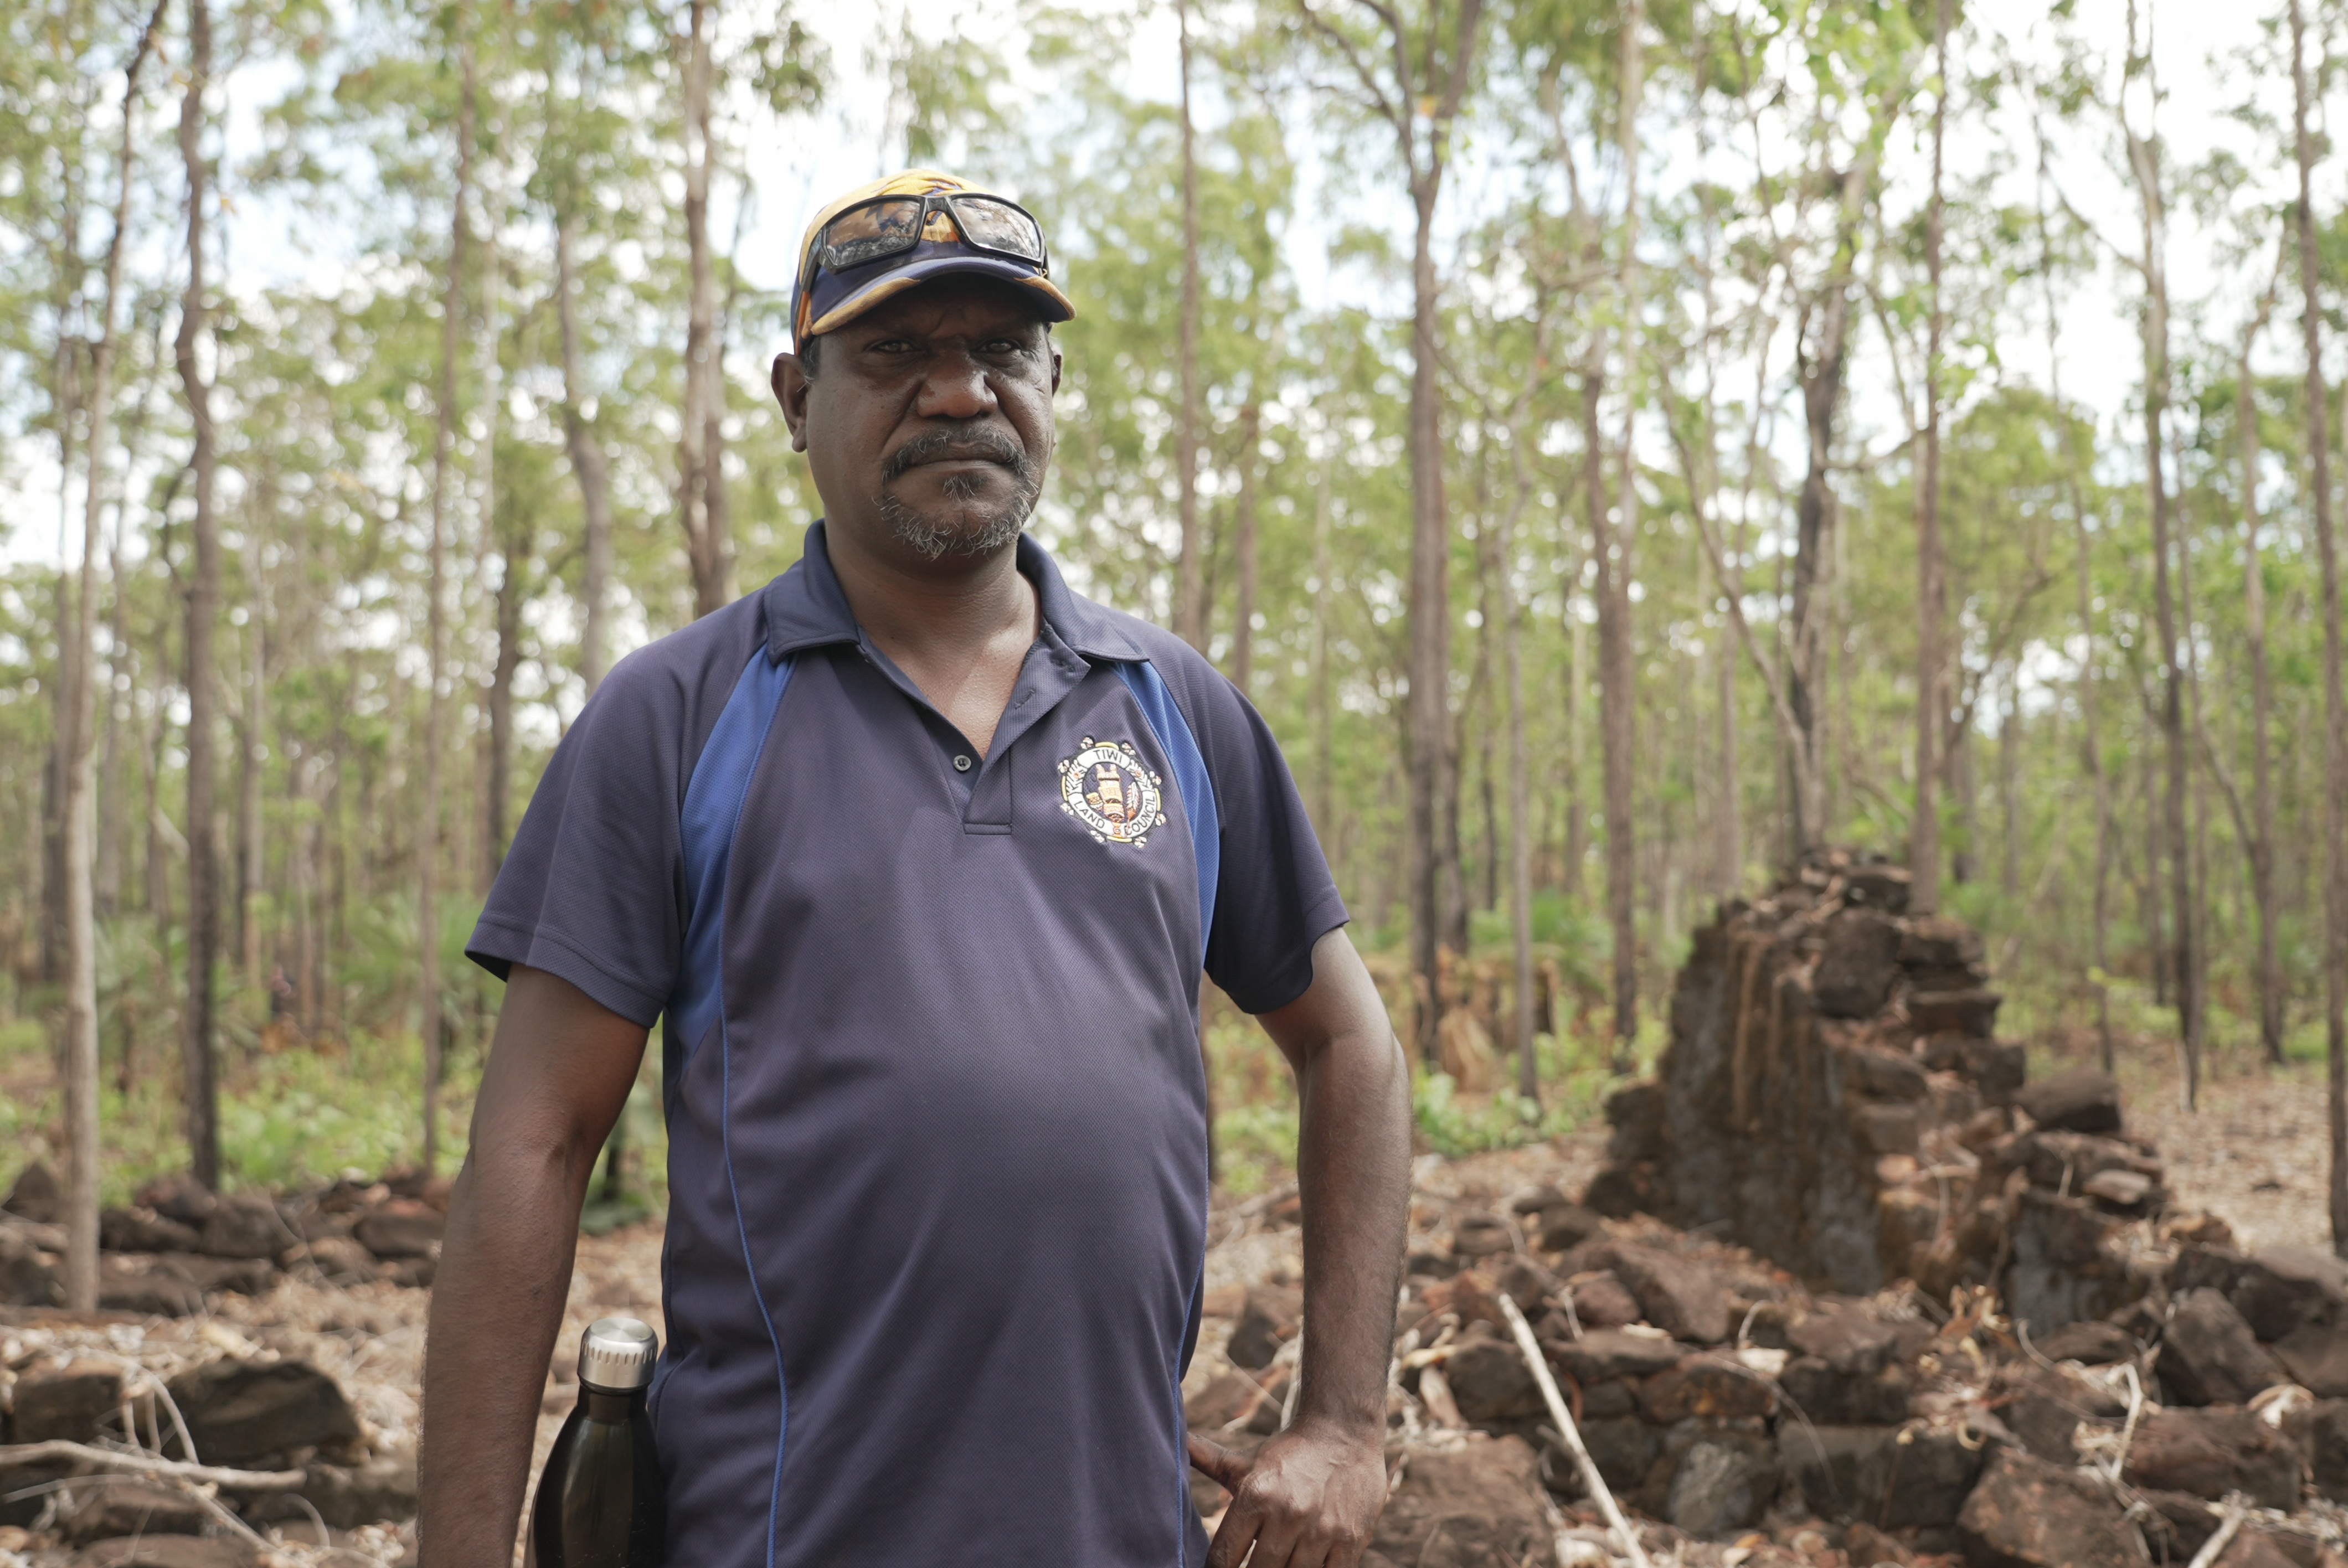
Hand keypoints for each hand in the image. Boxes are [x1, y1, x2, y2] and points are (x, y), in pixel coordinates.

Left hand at [1188, 1419, 1387, 1567]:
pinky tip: (1304, 1565)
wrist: (1346, 1433)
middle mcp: (1287, 1513)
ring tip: (1279, 1561)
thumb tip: (1177, 1440)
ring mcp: (1321, 1530)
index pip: (1222, 1557)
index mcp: (1255, 1495)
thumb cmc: (1289, 1453)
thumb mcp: (1246, 1461)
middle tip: (1252, 1564)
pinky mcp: (1350, 1541)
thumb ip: (1208, 1460)